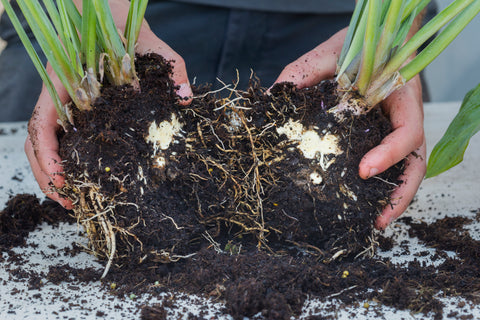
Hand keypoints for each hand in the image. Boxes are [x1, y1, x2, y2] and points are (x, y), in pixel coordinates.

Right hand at [25, 2, 191, 207]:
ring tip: (72, 200)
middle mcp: (60, 96)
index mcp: (65, 81)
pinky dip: (67, 161)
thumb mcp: (151, 44)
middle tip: (69, 203)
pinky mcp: (78, 109)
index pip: (42, 123)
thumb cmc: (124, 24)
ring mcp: (66, 104)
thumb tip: (186, 99)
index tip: (63, 179)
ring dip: (53, 174)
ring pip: (46, 144)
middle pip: (37, 142)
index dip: (48, 155)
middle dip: (48, 175)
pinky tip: (82, 177)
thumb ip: (171, 68)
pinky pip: (64, 138)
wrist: (111, 13)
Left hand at [273, 28, 425, 229]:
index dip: (390, 153)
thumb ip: (303, 72)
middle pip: (414, 159)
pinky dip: (383, 185)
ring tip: (375, 222)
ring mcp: (395, 128)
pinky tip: (365, 202)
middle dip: (400, 193)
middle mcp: (403, 115)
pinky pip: (390, 162)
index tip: (364, 170)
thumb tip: (270, 99)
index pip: (407, 129)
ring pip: (407, 167)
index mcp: (399, 94)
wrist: (372, 40)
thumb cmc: (356, 44)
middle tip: (379, 220)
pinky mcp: (383, 136)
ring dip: (394, 197)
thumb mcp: (329, 51)